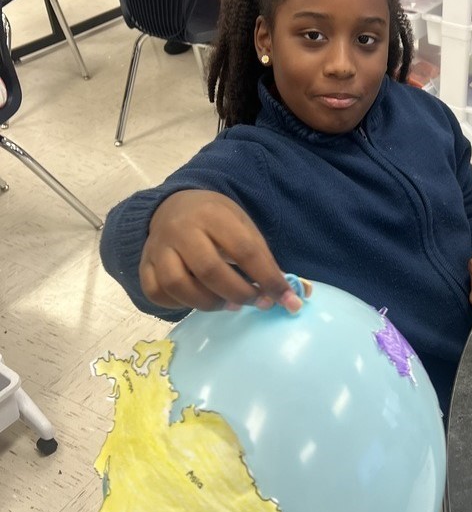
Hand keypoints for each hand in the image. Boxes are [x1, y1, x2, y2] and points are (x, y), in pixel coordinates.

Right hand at [139, 190, 301, 312]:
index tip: (287, 300)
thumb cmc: (215, 221)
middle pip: (209, 270)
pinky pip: (157, 292)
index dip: (268, 278)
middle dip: (239, 293)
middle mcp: (181, 229)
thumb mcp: (242, 226)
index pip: (244, 250)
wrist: (173, 207)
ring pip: (177, 284)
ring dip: (209, 303)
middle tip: (257, 302)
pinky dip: (179, 304)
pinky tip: (198, 301)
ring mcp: (158, 247)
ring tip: (229, 305)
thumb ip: (262, 258)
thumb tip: (285, 297)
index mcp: (213, 214)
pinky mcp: (144, 264)